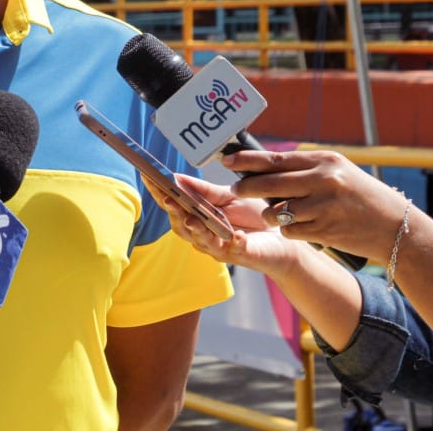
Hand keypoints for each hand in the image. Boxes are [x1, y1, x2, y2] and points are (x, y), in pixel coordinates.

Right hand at [152, 174, 303, 275]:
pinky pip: (235, 250)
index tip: (148, 177)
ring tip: (194, 219)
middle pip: (182, 226)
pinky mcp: (242, 255)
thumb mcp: (228, 197)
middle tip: (169, 198)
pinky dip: (234, 243)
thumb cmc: (253, 216)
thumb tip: (176, 177)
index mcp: (197, 219)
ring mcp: (221, 248)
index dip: (160, 193)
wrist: (283, 237)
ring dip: (197, 231)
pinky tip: (236, 236)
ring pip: (203, 241)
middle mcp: (203, 236)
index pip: (173, 206)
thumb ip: (204, 191)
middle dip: (174, 213)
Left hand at [223, 149, 409, 261]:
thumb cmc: (360, 196)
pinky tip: (299, 227)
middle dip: (247, 188)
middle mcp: (322, 181)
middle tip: (235, 190)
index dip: (246, 161)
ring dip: (269, 215)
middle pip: (269, 184)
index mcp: (323, 161)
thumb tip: (264, 164)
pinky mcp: (324, 230)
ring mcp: (323, 207)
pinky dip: (288, 230)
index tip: (226, 160)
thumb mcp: (337, 172)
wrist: (395, 227)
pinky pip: (290, 230)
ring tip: (274, 214)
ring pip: (276, 211)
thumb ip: (305, 168)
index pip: (275, 159)